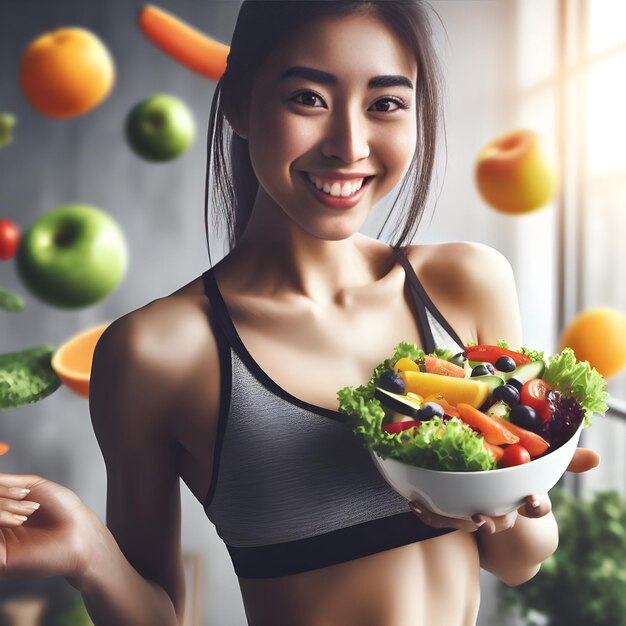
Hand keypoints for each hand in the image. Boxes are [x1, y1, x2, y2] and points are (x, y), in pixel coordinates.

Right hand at [0, 472, 101, 580]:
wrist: (79, 532)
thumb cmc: (63, 511)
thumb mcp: (31, 486)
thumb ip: (3, 482)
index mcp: (2, 513)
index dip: (0, 489)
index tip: (19, 491)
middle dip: (2, 496)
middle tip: (23, 498)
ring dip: (3, 506)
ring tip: (27, 512)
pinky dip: (1, 516)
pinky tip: (19, 521)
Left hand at [408, 447, 599, 534]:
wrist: (501, 509)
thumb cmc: (522, 484)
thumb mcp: (544, 470)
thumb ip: (565, 461)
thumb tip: (596, 457)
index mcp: (523, 501)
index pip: (536, 508)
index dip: (535, 506)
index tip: (530, 500)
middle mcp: (502, 514)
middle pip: (499, 522)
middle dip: (491, 521)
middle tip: (481, 515)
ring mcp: (478, 517)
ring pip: (465, 524)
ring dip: (448, 519)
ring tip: (431, 508)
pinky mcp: (457, 517)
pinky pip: (442, 520)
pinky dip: (428, 513)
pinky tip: (413, 500)